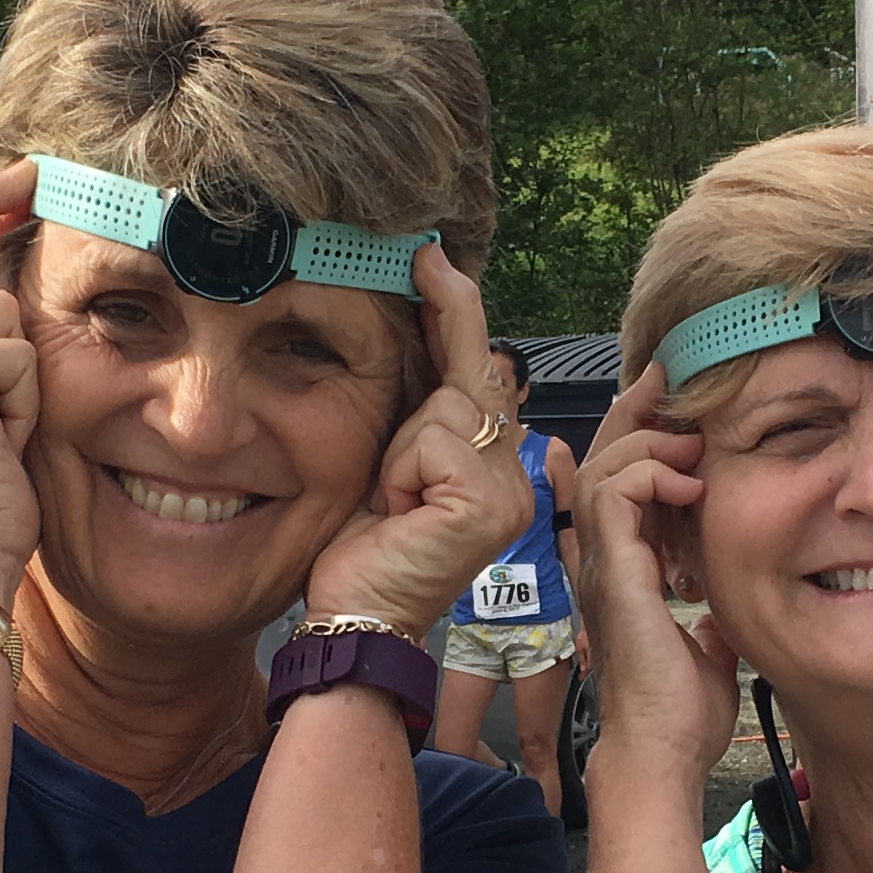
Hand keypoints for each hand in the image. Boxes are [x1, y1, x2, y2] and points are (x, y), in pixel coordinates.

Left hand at [299, 244, 530, 638]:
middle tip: (424, 253)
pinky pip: (435, 440)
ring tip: (392, 498)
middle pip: (475, 374)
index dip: (459, 314)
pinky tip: (398, 508)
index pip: (482, 375)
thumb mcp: (392, 465)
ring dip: (401, 444)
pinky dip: (402, 467)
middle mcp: (516, 477)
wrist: (355, 618)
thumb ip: (421, 417)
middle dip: (442, 322)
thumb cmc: (363, 550)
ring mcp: (510, 492)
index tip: (433, 258)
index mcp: (496, 469)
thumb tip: (427, 334)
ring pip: (446, 407)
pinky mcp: (488, 505)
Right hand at [568, 368, 741, 789]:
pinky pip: (615, 494)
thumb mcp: (707, 651)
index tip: (680, 408)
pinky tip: (691, 480)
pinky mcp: (616, 573)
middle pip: (603, 460)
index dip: (644, 439)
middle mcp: (604, 561)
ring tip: (689, 437)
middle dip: (635, 412)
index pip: (620, 485)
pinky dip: (651, 473)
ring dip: (648, 440)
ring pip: (605, 466)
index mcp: (623, 572)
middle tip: (670, 377)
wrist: (661, 755)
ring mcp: (603, 565)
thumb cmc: (680, 716)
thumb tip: (721, 614)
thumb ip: (708, 622)